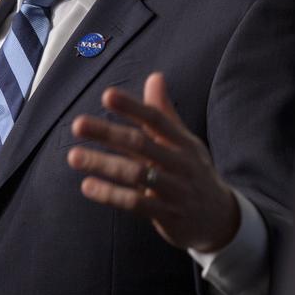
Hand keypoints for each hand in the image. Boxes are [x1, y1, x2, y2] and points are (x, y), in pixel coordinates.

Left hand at [67, 72, 239, 252]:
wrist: (220, 218)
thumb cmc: (193, 172)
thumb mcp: (184, 142)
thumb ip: (164, 112)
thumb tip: (155, 76)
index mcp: (183, 142)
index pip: (156, 119)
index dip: (132, 107)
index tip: (107, 95)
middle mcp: (180, 163)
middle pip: (141, 144)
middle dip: (108, 133)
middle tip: (77, 124)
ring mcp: (174, 189)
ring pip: (136, 174)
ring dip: (103, 165)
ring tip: (73, 156)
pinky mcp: (167, 214)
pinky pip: (136, 204)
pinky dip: (111, 195)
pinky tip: (87, 186)